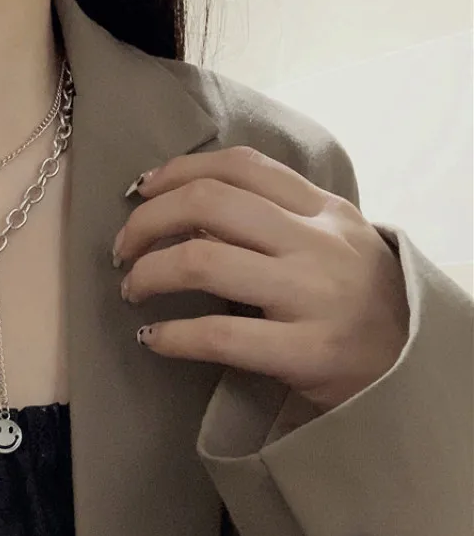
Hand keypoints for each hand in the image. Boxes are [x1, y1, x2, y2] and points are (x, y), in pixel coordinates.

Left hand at [115, 146, 409, 412]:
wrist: (412, 370)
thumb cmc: (360, 304)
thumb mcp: (333, 244)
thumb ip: (277, 221)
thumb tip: (191, 216)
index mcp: (325, 210)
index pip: (241, 166)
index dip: (178, 171)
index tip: (141, 192)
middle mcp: (318, 242)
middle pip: (210, 203)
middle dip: (147, 222)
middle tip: (123, 250)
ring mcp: (313, 295)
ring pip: (204, 260)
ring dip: (149, 273)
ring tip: (132, 291)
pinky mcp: (306, 351)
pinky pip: (219, 334)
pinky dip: (171, 335)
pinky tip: (151, 339)